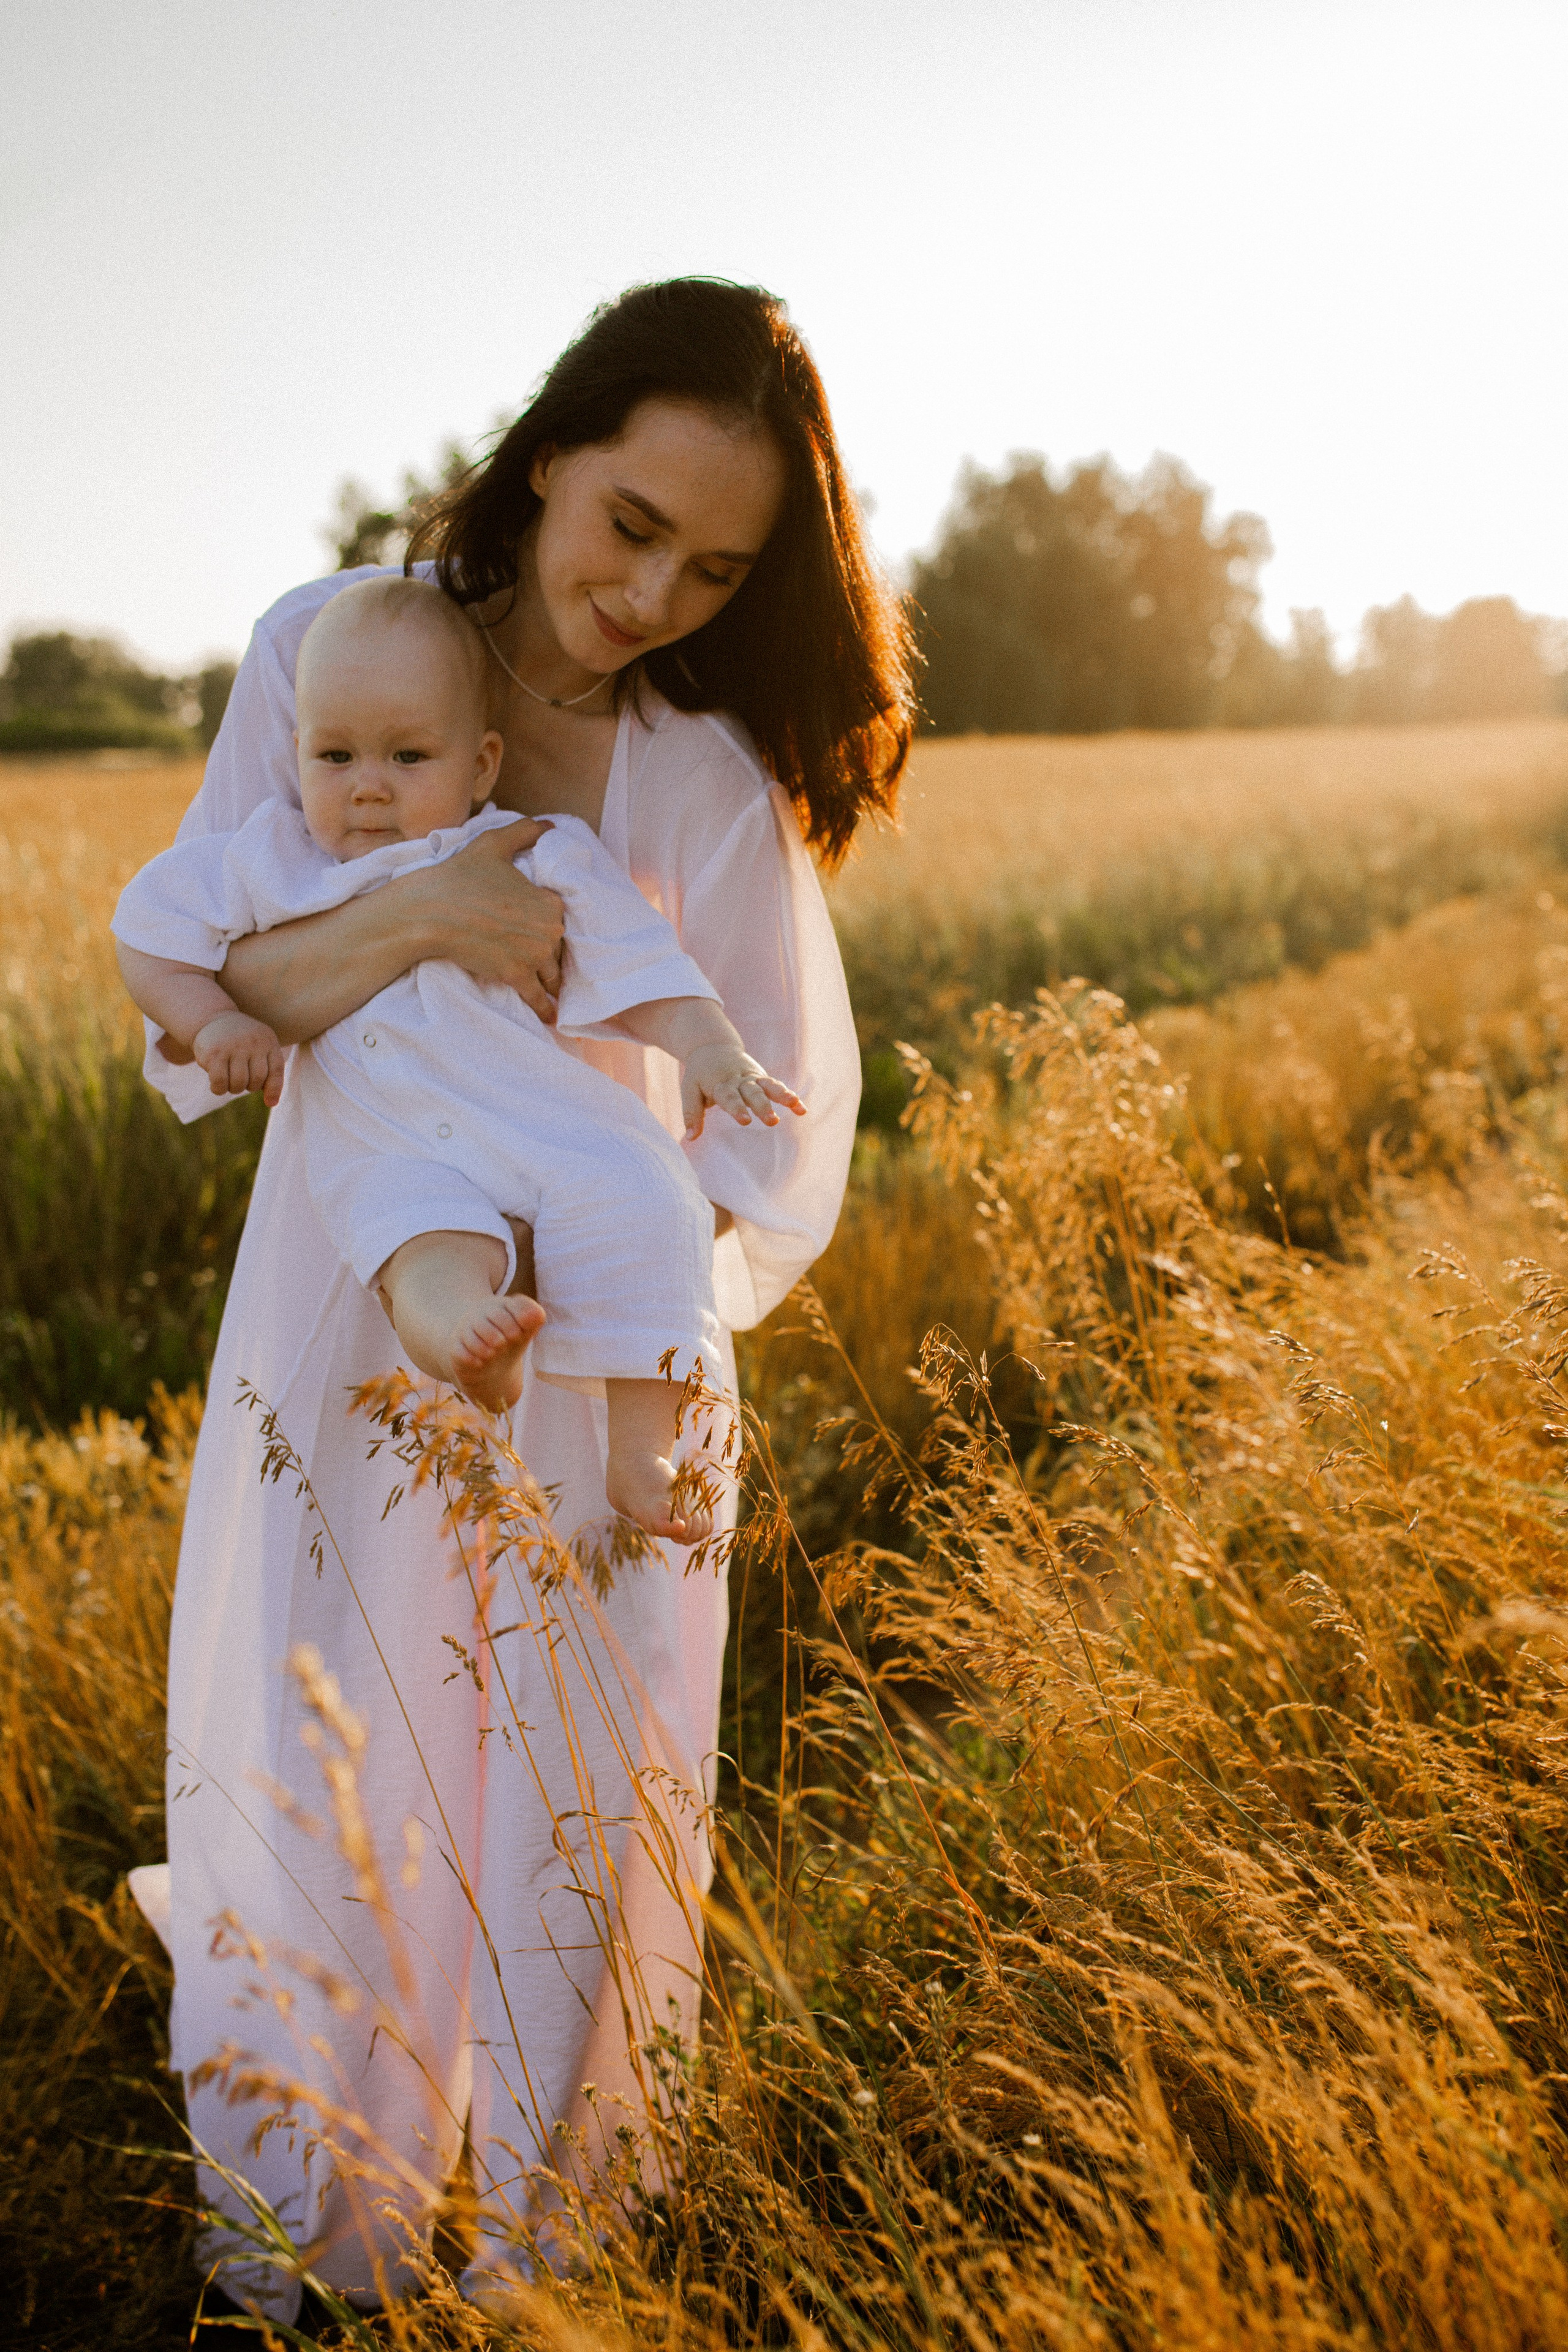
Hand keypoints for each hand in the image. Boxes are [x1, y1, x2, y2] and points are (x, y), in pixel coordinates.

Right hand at [193, 1010, 286, 1106]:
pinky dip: (218, 1089)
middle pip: (257, 1080)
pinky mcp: (214, 1053)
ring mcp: (233, 1046)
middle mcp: (252, 1041)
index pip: (277, 1070)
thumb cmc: (241, 1042)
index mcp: (268, 1040)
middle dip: (249, 1087)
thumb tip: (271, 1103)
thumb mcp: (260, 1049)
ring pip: (238, 1083)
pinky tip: (216, 1084)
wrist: (212, 1020)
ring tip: (229, 1080)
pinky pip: (220, 1082)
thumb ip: (269, 1072)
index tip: (269, 1102)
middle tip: (241, 1080)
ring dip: (233, 1089)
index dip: (273, 1089)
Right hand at [416, 817, 564, 1021]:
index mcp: (550, 901)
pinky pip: (537, 998)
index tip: (545, 932)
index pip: (560, 919)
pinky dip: (544, 1009)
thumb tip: (549, 825)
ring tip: (553, 991)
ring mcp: (534, 956)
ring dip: (550, 982)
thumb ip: (525, 832)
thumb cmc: (460, 876)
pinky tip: (549, 1017)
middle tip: (548, 962)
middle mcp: (549, 931)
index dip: (550, 925)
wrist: (430, 912)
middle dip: (552, 955)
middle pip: (558, 949)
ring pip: (551, 974)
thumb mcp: (493, 844)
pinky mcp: (515, 976)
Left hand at [681, 1044, 805, 1139]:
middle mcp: (738, 1079)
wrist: (712, 1046)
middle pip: (752, 1093)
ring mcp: (752, 1077)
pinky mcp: (761, 1078)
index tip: (745, 1120)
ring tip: (795, 1105)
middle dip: (763, 1106)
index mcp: (719, 1083)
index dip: (736, 1108)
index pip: (729, 1097)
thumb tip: (690, 1138)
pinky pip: (777, 1086)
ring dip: (781, 1096)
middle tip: (772, 1120)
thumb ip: (691, 1113)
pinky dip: (789, 1096)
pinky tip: (802, 1109)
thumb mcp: (689, 1089)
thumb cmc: (700, 1074)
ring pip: (768, 1085)